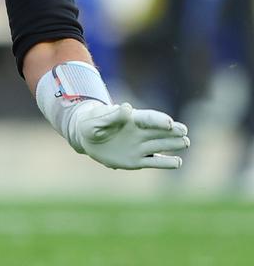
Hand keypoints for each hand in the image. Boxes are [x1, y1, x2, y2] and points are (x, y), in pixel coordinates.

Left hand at [68, 102, 189, 169]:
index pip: (148, 118)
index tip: (169, 123)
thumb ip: (111, 116)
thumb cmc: (90, 125)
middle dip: (172, 131)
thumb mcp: (95, 121)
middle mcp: (140, 133)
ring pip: (161, 145)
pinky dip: (166, 163)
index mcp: (130, 119)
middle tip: (183, 132)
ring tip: (185, 143)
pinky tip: (177, 162)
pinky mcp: (137, 160)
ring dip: (173, 144)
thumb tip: (126, 108)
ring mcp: (140, 147)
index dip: (159, 120)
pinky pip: (154, 162)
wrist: (86, 139)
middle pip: (160, 131)